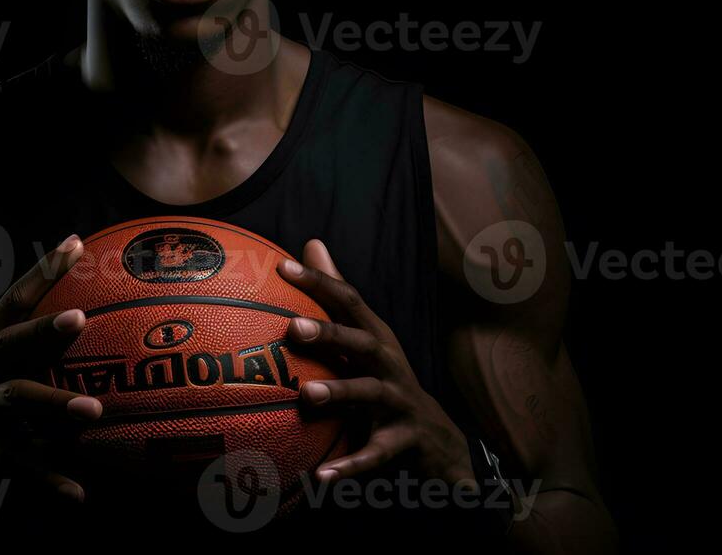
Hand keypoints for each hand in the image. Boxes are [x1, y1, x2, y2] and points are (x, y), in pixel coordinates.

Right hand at [0, 234, 98, 542]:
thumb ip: (22, 343)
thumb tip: (86, 314)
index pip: (12, 302)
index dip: (42, 271)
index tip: (75, 242)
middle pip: (8, 346)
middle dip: (41, 330)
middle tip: (79, 318)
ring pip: (12, 405)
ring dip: (53, 405)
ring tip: (93, 410)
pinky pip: (16, 467)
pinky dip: (48, 480)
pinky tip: (78, 492)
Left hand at [280, 239, 476, 485]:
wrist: (440, 444)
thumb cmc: (388, 383)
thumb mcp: (366, 339)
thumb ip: (338, 298)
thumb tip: (311, 243)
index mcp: (376, 340)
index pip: (348, 302)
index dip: (319, 282)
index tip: (282, 266)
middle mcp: (390, 365)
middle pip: (363, 342)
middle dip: (331, 334)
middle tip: (293, 327)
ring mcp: (399, 404)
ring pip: (370, 394)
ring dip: (340, 393)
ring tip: (307, 395)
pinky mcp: (403, 442)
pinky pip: (374, 455)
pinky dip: (350, 466)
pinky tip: (321, 478)